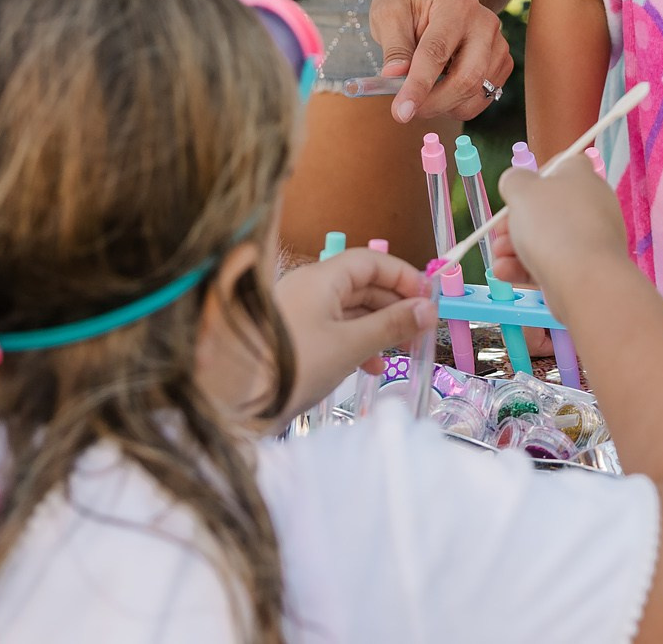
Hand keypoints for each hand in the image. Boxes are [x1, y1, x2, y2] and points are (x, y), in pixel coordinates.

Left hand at [275, 248, 436, 410]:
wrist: (234, 401)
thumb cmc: (294, 366)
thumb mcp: (349, 346)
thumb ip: (391, 325)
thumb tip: (428, 309)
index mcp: (321, 278)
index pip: (371, 262)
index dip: (403, 276)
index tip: (429, 298)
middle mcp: (310, 288)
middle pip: (362, 285)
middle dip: (395, 305)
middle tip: (422, 329)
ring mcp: (300, 313)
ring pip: (351, 310)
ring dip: (380, 327)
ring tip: (404, 350)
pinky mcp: (296, 338)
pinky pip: (335, 329)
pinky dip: (358, 342)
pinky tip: (372, 366)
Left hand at [373, 0, 513, 123]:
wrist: (432, 0)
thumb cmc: (408, 5)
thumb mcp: (388, 14)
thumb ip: (394, 47)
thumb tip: (394, 77)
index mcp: (455, 3)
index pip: (437, 51)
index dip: (418, 85)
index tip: (401, 112)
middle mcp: (484, 22)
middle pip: (467, 76)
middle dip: (434, 103)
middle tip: (406, 113)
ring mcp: (498, 43)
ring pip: (476, 91)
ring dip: (444, 106)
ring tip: (420, 97)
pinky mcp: (502, 62)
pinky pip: (483, 97)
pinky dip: (458, 105)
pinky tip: (440, 92)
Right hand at [498, 159, 629, 297]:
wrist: (585, 280)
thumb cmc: (554, 225)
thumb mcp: (522, 190)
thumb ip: (514, 180)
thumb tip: (516, 181)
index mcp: (582, 176)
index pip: (561, 166)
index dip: (535, 177)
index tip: (516, 192)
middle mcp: (590, 205)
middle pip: (546, 208)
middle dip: (514, 221)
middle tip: (498, 232)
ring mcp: (588, 238)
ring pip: (545, 238)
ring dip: (514, 246)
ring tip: (498, 256)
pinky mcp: (583, 268)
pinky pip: (551, 262)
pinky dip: (525, 267)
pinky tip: (504, 273)